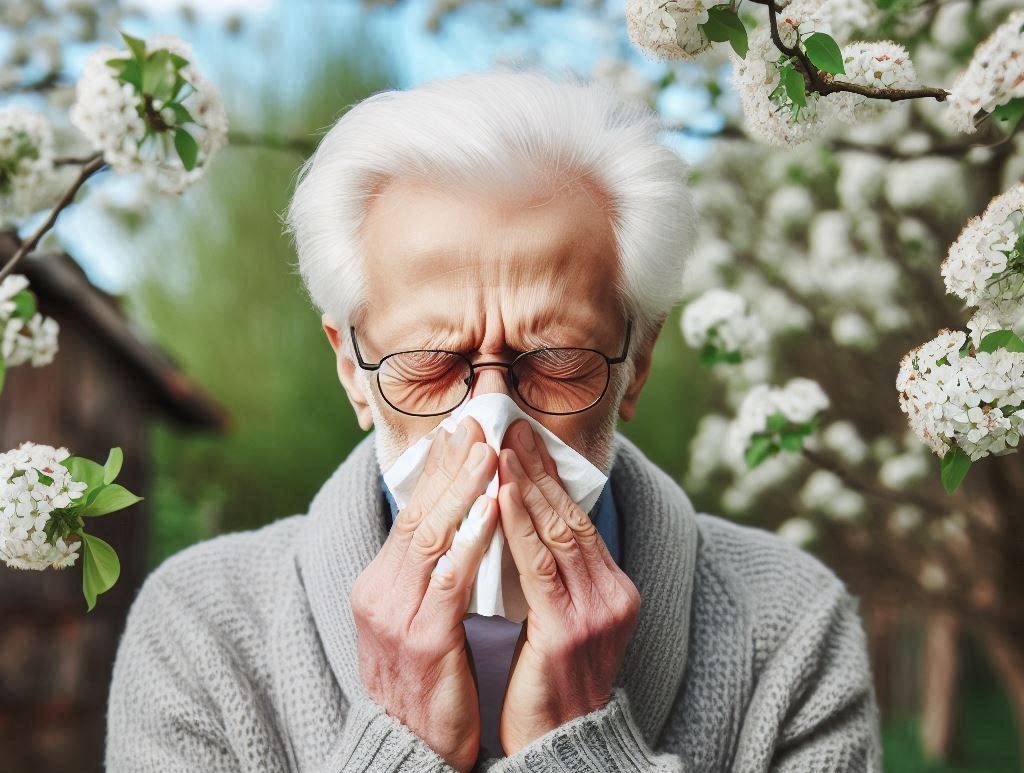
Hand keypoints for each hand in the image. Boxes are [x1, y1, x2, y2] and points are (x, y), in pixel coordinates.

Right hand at [350, 416, 498, 772]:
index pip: (409, 513)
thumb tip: (454, 524)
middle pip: (417, 513)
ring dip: (463, 488)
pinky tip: (493, 508)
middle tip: (476, 424)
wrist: (409, 750)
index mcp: (378, 584)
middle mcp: (379, 592)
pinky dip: (472, 537)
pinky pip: (450, 577)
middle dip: (449, 466)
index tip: (458, 431)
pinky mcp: (423, 640)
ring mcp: (397, 615)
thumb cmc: (425, 683)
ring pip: (431, 534)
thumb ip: (429, 575)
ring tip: (489, 452)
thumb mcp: (415, 620)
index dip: (435, 470)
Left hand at [495, 419, 640, 755]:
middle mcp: (612, 594)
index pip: (577, 519)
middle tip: (510, 424)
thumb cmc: (549, 686)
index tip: (523, 439)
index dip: (549, 477)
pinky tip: (501, 495)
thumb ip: (551, 578)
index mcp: (612, 589)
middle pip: (571, 515)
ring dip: (526, 484)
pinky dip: (519, 526)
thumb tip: (522, 525)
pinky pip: (540, 567)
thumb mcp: (561, 622)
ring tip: (502, 445)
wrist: (564, 749)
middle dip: (538, 467)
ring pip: (558, 532)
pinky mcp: (571, 631)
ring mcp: (597, 612)